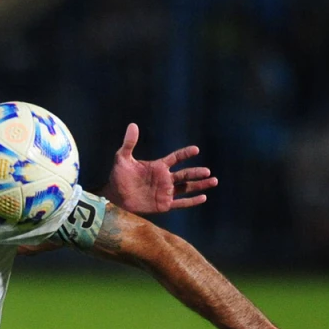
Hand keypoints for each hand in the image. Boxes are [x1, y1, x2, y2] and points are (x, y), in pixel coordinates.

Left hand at [101, 123, 217, 213]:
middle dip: (196, 173)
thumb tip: (132, 124)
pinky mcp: (164, 204)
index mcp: (158, 167)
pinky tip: (203, 197)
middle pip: (185, 174)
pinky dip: (192, 201)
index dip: (185, 153)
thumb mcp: (122, 158)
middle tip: (207, 171)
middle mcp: (165, 178)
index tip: (195, 149)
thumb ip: (129, 143)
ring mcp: (166, 191)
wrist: (115, 196)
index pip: (175, 158)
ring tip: (213, 181)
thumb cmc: (119, 176)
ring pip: (187, 187)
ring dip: (200, 185)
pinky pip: (181, 203)